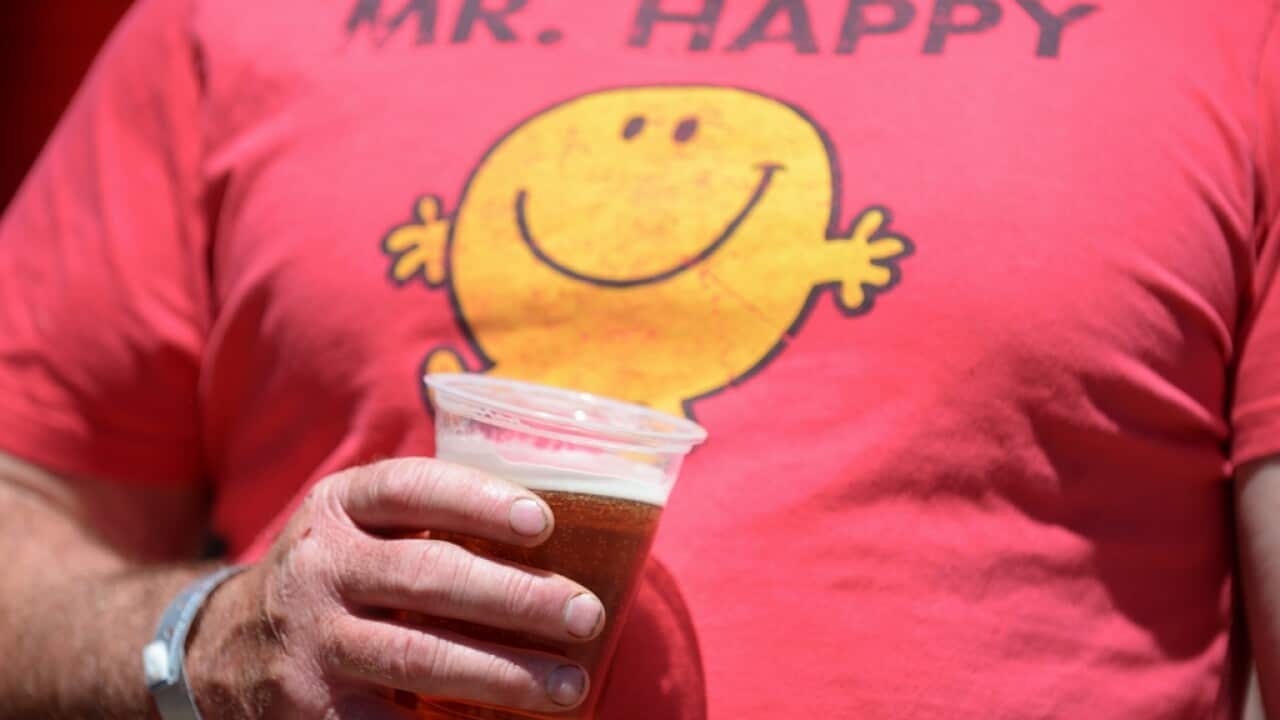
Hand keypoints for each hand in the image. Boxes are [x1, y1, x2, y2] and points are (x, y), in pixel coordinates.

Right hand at [185, 458, 604, 718]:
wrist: (218, 652)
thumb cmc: (334, 579)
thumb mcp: (357, 529)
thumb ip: (428, 522)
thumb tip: (562, 526)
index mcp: (339, 507)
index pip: (410, 486)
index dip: (478, 499)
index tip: (543, 522)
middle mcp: (319, 567)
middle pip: (427, 576)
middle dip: (516, 597)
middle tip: (585, 615)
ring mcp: (311, 642)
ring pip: (417, 657)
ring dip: (504, 674)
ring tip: (571, 685)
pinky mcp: (310, 710)